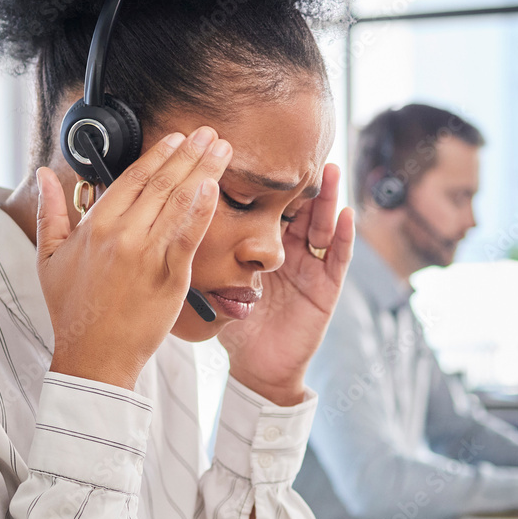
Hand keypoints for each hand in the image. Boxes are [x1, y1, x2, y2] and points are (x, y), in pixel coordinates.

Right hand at [36, 129, 228, 389]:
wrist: (93, 356)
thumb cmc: (73, 311)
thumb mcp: (49, 258)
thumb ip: (50, 212)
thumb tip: (43, 176)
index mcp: (95, 225)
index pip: (133, 178)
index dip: (158, 155)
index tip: (177, 138)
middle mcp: (121, 233)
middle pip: (161, 183)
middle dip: (189, 153)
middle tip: (210, 133)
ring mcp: (146, 253)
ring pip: (179, 201)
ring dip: (204, 170)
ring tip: (222, 149)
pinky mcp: (169, 275)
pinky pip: (188, 235)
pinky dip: (201, 209)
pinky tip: (213, 186)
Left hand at [219, 163, 354, 405]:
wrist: (258, 368)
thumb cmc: (239, 328)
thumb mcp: (221, 284)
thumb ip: (208, 257)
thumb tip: (172, 225)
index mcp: (265, 250)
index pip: (270, 209)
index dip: (268, 184)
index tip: (260, 154)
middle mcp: (292, 254)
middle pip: (300, 210)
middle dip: (302, 181)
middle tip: (301, 150)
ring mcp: (312, 269)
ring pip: (322, 226)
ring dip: (327, 198)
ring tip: (328, 171)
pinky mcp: (327, 289)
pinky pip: (338, 258)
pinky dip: (344, 235)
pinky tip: (345, 214)